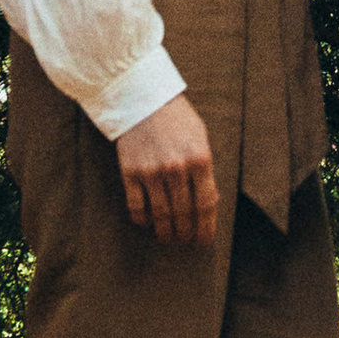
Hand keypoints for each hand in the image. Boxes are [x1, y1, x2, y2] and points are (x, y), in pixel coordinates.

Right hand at [113, 94, 217, 247]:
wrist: (142, 97)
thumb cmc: (176, 118)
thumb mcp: (199, 137)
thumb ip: (204, 168)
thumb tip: (208, 202)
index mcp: (200, 158)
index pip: (206, 204)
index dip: (206, 228)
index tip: (204, 241)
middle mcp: (177, 168)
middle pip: (184, 214)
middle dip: (186, 233)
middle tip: (185, 241)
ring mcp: (152, 171)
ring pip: (161, 215)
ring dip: (165, 232)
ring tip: (168, 239)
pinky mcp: (130, 171)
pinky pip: (137, 206)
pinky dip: (142, 220)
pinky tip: (147, 223)